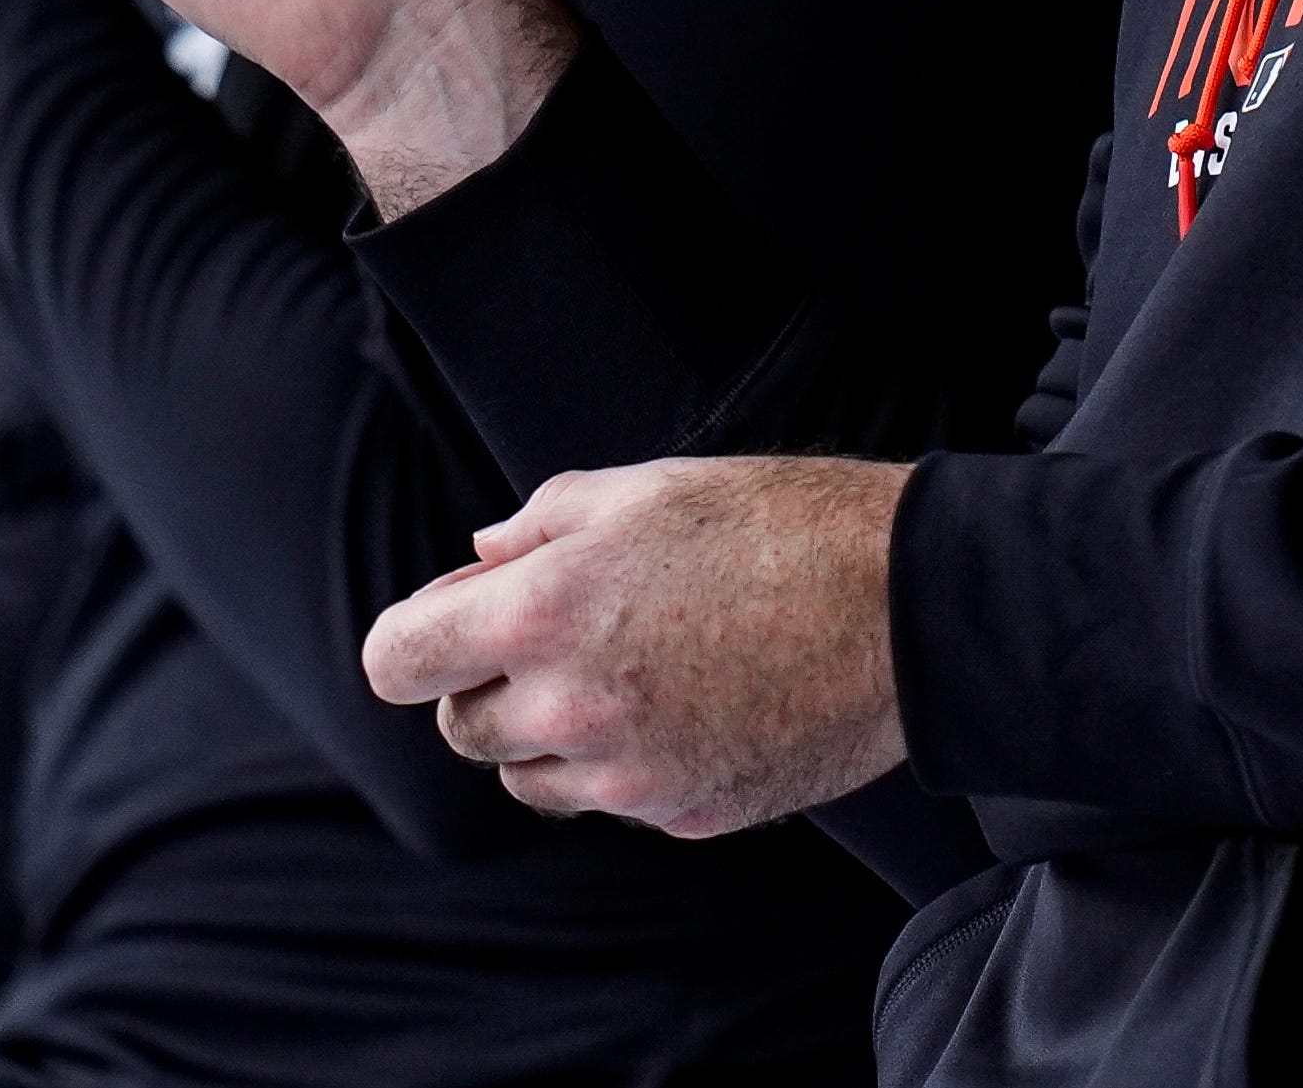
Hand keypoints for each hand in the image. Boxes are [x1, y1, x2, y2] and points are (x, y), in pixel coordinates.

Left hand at [360, 459, 910, 835]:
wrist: (906, 603)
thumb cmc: (774, 523)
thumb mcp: (644, 488)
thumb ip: (538, 524)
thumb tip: (477, 559)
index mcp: (539, 613)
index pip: (396, 662)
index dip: (415, 638)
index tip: (454, 620)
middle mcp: (569, 709)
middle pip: (463, 729)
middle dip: (491, 683)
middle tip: (568, 629)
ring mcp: (629, 777)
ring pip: (534, 779)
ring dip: (555, 734)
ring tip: (638, 665)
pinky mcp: (686, 814)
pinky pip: (619, 800)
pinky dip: (633, 761)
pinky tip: (699, 699)